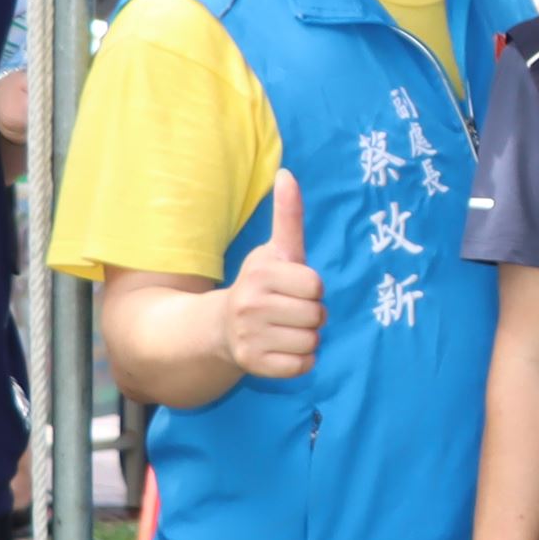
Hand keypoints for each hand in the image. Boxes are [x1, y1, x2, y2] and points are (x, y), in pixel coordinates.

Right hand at [224, 169, 324, 380]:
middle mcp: (251, 305)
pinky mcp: (253, 364)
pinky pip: (302, 366)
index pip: (315, 285)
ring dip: (307, 338)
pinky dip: (299, 361)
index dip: (311, 288)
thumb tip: (287, 173)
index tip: (292, 288)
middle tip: (289, 312)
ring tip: (284, 329)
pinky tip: (281, 348)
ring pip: (312, 342)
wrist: (220, 327)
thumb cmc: (260, 285)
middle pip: (318, 315)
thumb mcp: (274, 251)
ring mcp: (249, 337)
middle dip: (311, 314)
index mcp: (260, 274)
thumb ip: (287, 216)